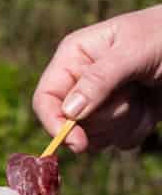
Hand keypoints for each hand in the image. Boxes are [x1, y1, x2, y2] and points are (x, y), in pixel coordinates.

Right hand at [33, 5, 161, 151]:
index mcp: (73, 58)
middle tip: (131, 95)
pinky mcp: (117, 119)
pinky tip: (148, 106)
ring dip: (122, 123)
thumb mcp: (133, 52)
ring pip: (93, 136)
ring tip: (142, 96)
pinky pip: (114, 141)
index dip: (54, 123)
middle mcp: (79, 83)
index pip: (45, 99)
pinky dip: (136, 129)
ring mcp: (98, 103)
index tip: (77, 142)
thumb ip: (99, 79)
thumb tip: (68, 112)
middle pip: (70, 124)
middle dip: (104, 118)